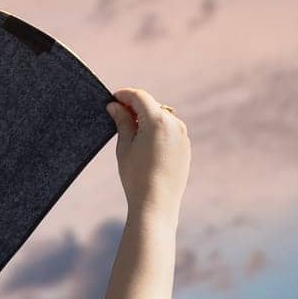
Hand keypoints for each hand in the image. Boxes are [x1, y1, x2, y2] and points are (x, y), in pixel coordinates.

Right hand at [107, 87, 190, 219]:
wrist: (156, 203)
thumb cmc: (136, 176)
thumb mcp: (124, 146)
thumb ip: (121, 121)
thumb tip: (115, 106)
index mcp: (158, 120)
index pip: (139, 97)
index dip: (124, 95)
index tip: (112, 98)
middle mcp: (175, 124)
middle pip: (152, 105)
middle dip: (135, 106)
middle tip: (117, 113)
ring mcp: (183, 136)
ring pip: (162, 117)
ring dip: (146, 118)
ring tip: (129, 129)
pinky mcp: (185, 148)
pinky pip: (169, 131)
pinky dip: (156, 130)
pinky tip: (144, 143)